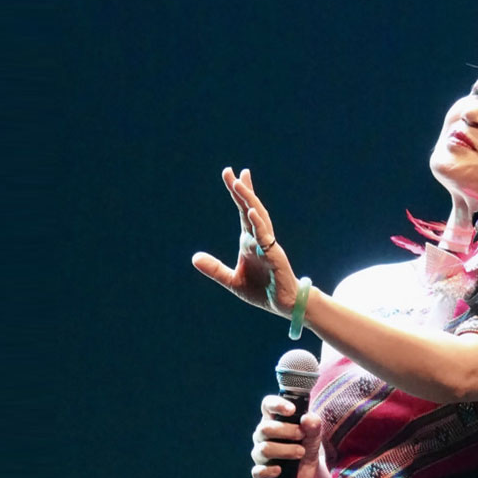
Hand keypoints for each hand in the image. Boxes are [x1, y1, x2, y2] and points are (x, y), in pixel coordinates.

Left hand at [192, 167, 298, 316]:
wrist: (283, 305)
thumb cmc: (261, 291)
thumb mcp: (232, 280)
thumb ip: (214, 269)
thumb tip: (194, 258)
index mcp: (249, 241)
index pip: (242, 211)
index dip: (237, 193)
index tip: (230, 174)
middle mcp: (259, 239)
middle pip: (250, 208)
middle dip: (242, 190)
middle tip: (233, 171)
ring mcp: (268, 246)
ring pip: (258, 218)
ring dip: (249, 200)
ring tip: (239, 184)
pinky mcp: (275, 256)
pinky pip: (265, 237)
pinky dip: (258, 224)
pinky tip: (250, 211)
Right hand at [251, 394, 322, 477]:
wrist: (308, 469)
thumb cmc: (306, 444)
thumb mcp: (314, 434)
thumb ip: (313, 425)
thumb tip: (307, 419)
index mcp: (273, 419)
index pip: (267, 405)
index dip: (277, 404)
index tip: (292, 410)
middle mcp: (262, 434)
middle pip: (265, 428)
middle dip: (286, 431)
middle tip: (302, 435)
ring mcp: (260, 453)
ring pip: (264, 449)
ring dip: (285, 450)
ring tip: (301, 452)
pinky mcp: (261, 471)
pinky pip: (258, 471)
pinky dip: (269, 471)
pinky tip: (280, 470)